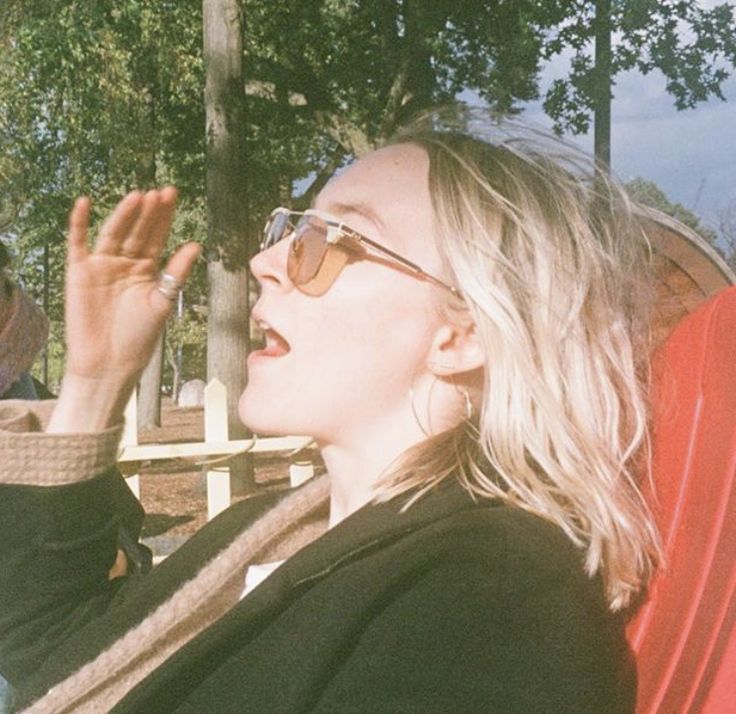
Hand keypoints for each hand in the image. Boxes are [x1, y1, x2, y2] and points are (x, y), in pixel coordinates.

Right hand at [48, 188, 200, 431]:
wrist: (109, 361)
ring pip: (113, 233)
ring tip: (138, 196)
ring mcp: (101, 265)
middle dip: (149, 212)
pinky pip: (78, 242)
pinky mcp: (78, 271)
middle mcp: (124, 263)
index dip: (164, 217)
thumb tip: (196, 244)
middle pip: (137, 231)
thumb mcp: (162, 301)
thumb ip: (175, 273)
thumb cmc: (138, 337)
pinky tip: (85, 203)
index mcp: (146, 269)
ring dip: (124, 214)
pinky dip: (79, 223)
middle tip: (161, 192)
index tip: (172, 193)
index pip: (157, 236)